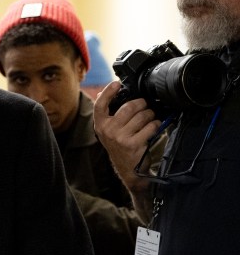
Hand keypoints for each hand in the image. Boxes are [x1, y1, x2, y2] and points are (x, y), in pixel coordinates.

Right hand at [93, 81, 160, 214]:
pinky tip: (152, 131)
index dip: (109, 91)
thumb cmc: (122, 147)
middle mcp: (108, 131)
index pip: (100, 104)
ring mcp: (119, 137)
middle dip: (143, 105)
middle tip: (145, 109)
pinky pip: (151, 126)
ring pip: (143, 115)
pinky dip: (155, 126)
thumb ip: (111, 115)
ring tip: (149, 122)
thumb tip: (115, 93)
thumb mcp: (110, 132)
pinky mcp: (133, 143)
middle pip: (130, 106)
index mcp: (100, 125)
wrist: (129, 171)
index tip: (117, 83)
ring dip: (151, 116)